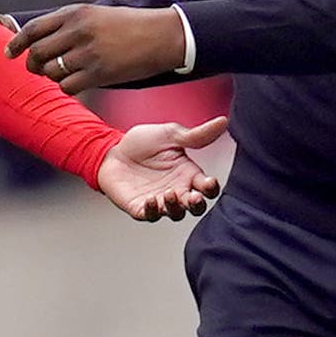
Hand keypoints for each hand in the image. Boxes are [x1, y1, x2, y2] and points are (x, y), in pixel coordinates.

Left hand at [6, 4, 184, 94]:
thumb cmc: (129, 25)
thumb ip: (68, 24)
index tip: (9, 53)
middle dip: (32, 64)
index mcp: (75, 13)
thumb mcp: (95, 14)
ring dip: (52, 76)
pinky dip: (68, 87)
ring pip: (51, 71)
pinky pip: (67, 86)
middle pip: (37, 52)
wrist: (162, 36)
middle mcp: (77, 31)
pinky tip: (78, 83)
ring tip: (64, 73)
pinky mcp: (99, 73)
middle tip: (37, 68)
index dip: (16, 43)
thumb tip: (38, 42)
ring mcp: (88, 53)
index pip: (33, 28)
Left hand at [99, 117, 226, 220]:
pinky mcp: (141, 207)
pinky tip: (152, 199)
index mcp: (188, 174)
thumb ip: (197, 135)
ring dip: (175, 207)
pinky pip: (151, 215)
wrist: (111, 150)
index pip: (207, 187)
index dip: (211, 188)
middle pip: (195, 207)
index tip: (210, 182)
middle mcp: (177, 190)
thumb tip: (223, 121)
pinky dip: (153, 210)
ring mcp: (160, 201)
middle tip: (194, 198)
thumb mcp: (171, 134)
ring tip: (169, 193)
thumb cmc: (142, 143)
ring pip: (175, 213)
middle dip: (197, 205)